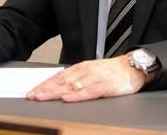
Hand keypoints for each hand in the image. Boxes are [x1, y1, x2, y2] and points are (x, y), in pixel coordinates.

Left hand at [26, 54, 150, 101]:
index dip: (45, 84)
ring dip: (55, 92)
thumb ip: (78, 77)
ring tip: (42, 97)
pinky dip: (77, 96)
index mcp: (82, 68)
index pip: (59, 76)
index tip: (32, 91)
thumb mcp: (93, 71)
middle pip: (61, 82)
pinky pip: (89, 92)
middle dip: (45, 89)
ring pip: (71, 86)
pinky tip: (67, 99)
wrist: (134, 67)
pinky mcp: (105, 86)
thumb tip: (60, 86)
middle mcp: (86, 72)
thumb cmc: (114, 71)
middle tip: (32, 96)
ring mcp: (95, 78)